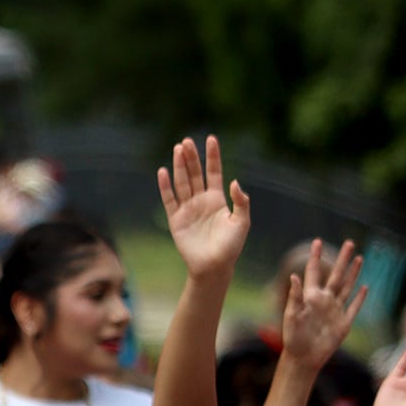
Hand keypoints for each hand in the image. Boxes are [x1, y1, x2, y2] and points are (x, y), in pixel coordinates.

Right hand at [157, 135, 249, 281]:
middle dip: (192, 157)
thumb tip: (234, 182)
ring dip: (180, 166)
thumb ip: (241, 202)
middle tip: (187, 141)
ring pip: (183, 182)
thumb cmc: (231, 246)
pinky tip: (163, 172)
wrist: (214, 266)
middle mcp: (201, 201)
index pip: (214, 172)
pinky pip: (169, 199)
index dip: (213, 156)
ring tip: (178, 149)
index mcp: (218, 200)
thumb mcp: (242, 222)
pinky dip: (165, 186)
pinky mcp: (176, 219)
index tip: (211, 139)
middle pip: (195, 174)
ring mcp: (188, 209)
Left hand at [279, 238, 368, 369]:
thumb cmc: (293, 337)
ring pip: (347, 287)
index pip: (314, 271)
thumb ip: (295, 296)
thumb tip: (294, 276)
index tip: (318, 241)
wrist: (303, 358)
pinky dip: (360, 298)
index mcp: (310, 296)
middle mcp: (324, 300)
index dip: (316, 256)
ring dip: (353, 273)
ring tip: (359, 258)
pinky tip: (364, 287)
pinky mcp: (344, 323)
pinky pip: (354, 308)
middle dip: (342, 259)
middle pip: (336, 274)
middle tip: (349, 242)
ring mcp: (335, 310)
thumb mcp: (291, 315)